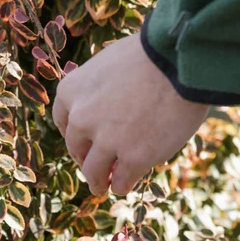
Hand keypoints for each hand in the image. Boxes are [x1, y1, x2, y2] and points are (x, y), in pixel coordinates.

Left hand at [52, 33, 207, 195]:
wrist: (176, 59)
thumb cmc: (147, 55)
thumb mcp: (107, 64)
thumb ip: (99, 89)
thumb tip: (104, 106)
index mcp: (70, 92)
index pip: (63, 122)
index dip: (75, 134)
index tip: (84, 143)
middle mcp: (81, 119)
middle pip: (77, 149)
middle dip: (87, 158)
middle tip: (96, 165)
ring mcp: (106, 140)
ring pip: (94, 173)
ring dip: (99, 181)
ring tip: (105, 186)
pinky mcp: (133, 158)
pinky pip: (122, 182)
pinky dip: (124, 185)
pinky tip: (128, 184)